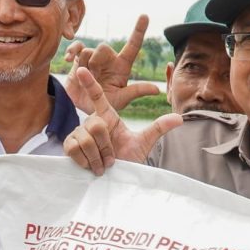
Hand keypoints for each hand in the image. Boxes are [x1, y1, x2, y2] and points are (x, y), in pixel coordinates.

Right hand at [62, 71, 180, 175]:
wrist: (116, 180)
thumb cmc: (128, 160)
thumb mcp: (144, 143)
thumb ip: (158, 128)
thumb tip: (180, 118)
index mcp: (107, 116)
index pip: (98, 96)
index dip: (90, 83)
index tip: (83, 69)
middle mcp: (91, 121)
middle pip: (96, 125)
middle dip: (106, 146)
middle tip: (112, 159)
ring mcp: (78, 133)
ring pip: (85, 138)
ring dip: (97, 157)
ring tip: (102, 165)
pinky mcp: (69, 146)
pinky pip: (74, 148)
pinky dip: (85, 160)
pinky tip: (89, 166)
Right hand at [65, 14, 149, 115]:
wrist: (83, 109)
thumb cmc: (105, 105)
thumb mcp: (122, 99)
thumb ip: (137, 91)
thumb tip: (157, 89)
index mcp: (122, 66)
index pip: (133, 45)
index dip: (139, 31)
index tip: (145, 16)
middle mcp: (109, 60)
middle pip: (103, 47)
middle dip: (96, 61)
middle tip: (93, 75)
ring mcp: (94, 58)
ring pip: (88, 50)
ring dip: (84, 64)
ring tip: (84, 78)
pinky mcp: (79, 59)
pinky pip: (76, 47)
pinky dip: (72, 51)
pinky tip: (68, 60)